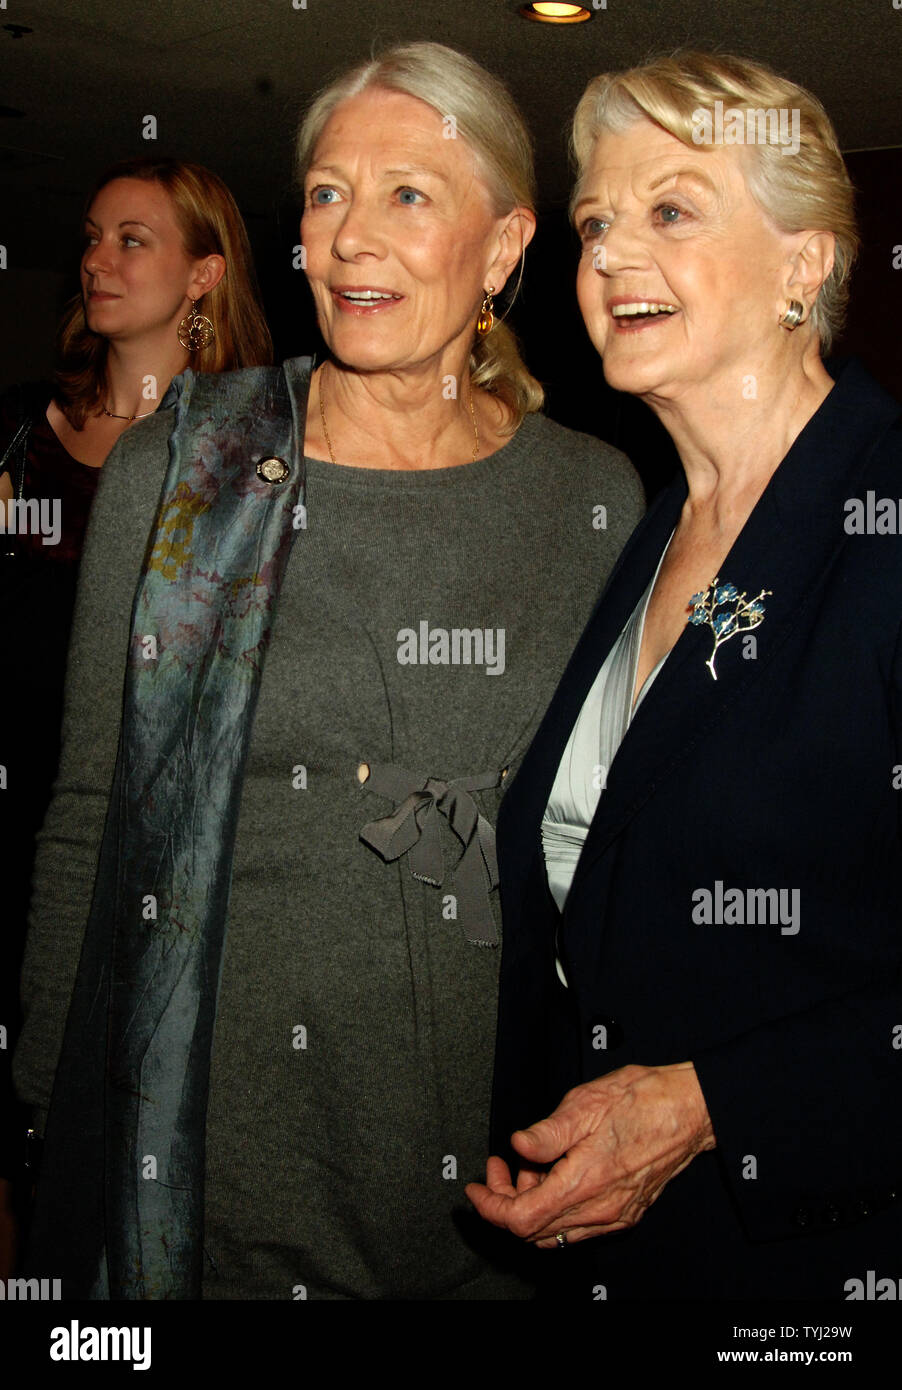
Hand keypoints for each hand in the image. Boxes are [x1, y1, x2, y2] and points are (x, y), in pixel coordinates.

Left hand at [465, 1062, 714, 1247]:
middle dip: (507, 1201)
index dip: (491, 1207)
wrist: (690, 1108)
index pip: (522, 1219)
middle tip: (500, 1166)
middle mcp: (600, 1208)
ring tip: (529, 1165)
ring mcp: (614, 1214)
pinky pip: (578, 1225)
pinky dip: (556, 1207)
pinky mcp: (625, 1211)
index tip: (477, 1189)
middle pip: (534, 1230)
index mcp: (584, 1183)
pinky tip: (556, 1174)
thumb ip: (547, 1132)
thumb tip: (518, 1146)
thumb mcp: (585, 1103)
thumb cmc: (644, 1100)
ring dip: (532, 1204)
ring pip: (555, 1231)